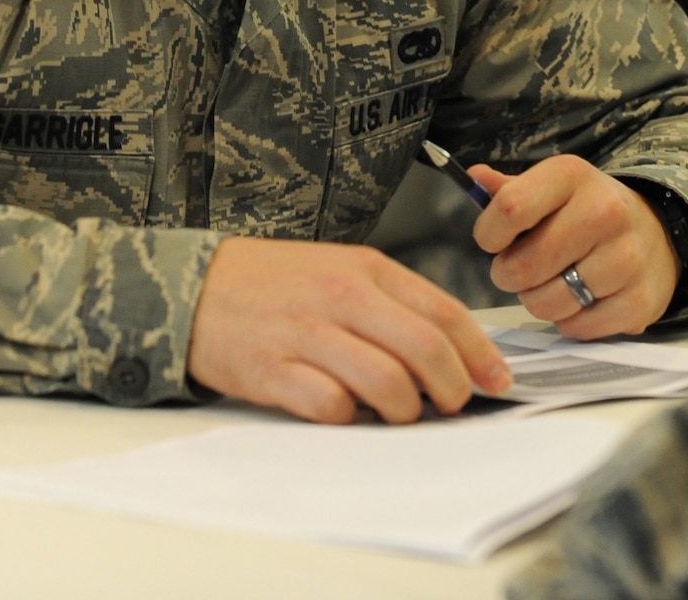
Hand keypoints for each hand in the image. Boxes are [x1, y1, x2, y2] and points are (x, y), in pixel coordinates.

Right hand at [186, 237, 511, 423]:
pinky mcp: (271, 370)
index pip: (443, 312)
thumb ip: (391, 303)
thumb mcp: (340, 270)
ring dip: (404, 410)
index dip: (478, 353)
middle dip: (451, 388)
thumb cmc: (275, 282)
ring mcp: (306, 333)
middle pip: (424, 349)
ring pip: (385, 382)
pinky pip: (330, 406)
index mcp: (366, 269)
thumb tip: (449, 351)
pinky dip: (348, 418)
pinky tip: (344, 411)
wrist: (191, 284)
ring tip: (399, 414)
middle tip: (451, 406)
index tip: (496, 380)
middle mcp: (341, 296)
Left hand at [470, 156, 678, 338]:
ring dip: (539, 300)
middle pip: (525, 265)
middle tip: (521, 269)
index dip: (489, 234)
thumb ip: (509, 189)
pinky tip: (581, 299)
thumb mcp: (550, 189)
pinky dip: (569, 320)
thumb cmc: (585, 212)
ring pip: (548, 303)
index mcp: (573, 176)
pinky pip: (576, 327)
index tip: (494, 241)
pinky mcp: (641, 299)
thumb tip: (474, 178)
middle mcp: (606, 211)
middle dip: (509, 275)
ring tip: (553, 283)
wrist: (654, 233)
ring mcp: (628, 257)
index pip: (510, 208)